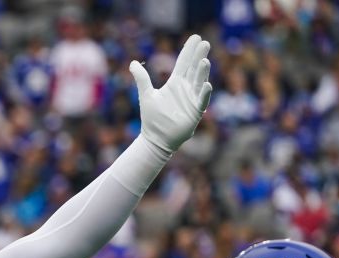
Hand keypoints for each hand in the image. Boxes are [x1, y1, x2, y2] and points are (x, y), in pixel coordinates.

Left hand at [131, 34, 212, 153]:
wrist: (156, 139)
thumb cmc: (152, 118)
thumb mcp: (146, 95)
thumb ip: (142, 78)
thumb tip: (133, 62)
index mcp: (175, 83)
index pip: (184, 63)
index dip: (189, 50)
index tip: (196, 37)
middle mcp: (185, 89)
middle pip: (193, 69)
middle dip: (199, 56)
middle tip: (204, 43)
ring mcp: (191, 100)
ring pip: (198, 82)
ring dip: (202, 72)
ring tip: (204, 61)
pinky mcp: (194, 112)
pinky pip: (201, 101)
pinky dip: (204, 93)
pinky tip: (206, 84)